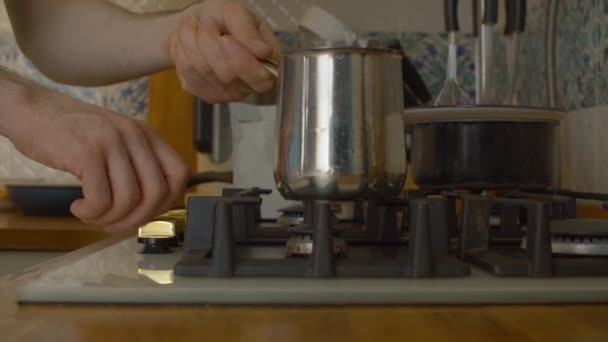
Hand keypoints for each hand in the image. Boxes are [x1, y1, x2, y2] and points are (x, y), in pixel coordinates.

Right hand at [4, 88, 189, 231]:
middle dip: (136, 219)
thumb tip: (151, 207)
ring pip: (129, 200)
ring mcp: (111, 143)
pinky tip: (78, 207)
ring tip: (92, 215)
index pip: (180, 173)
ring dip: (110, 219)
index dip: (168, 200)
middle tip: (114, 223)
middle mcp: (134, 135)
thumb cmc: (71, 132)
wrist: (31, 109)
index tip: (145, 212)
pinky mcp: (86, 153)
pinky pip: (101, 200)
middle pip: (157, 193)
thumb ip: (135, 163)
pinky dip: (90, 213)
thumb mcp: (115, 139)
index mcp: (145, 133)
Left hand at [168, 0, 280, 102]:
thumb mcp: (238, 14)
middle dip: (210, 39)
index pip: (260, 79)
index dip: (241, 62)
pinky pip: (186, 72)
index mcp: (267, 68)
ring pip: (201, 70)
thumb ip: (250, 32)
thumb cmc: (224, 20)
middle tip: (209, 21)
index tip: (225, 39)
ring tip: (198, 28)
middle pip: (226, 74)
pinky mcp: (203, 94)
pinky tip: (190, 43)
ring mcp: (225, 95)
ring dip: (193, 40)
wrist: (199, 26)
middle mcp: (248, 87)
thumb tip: (263, 52)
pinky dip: (182, 50)